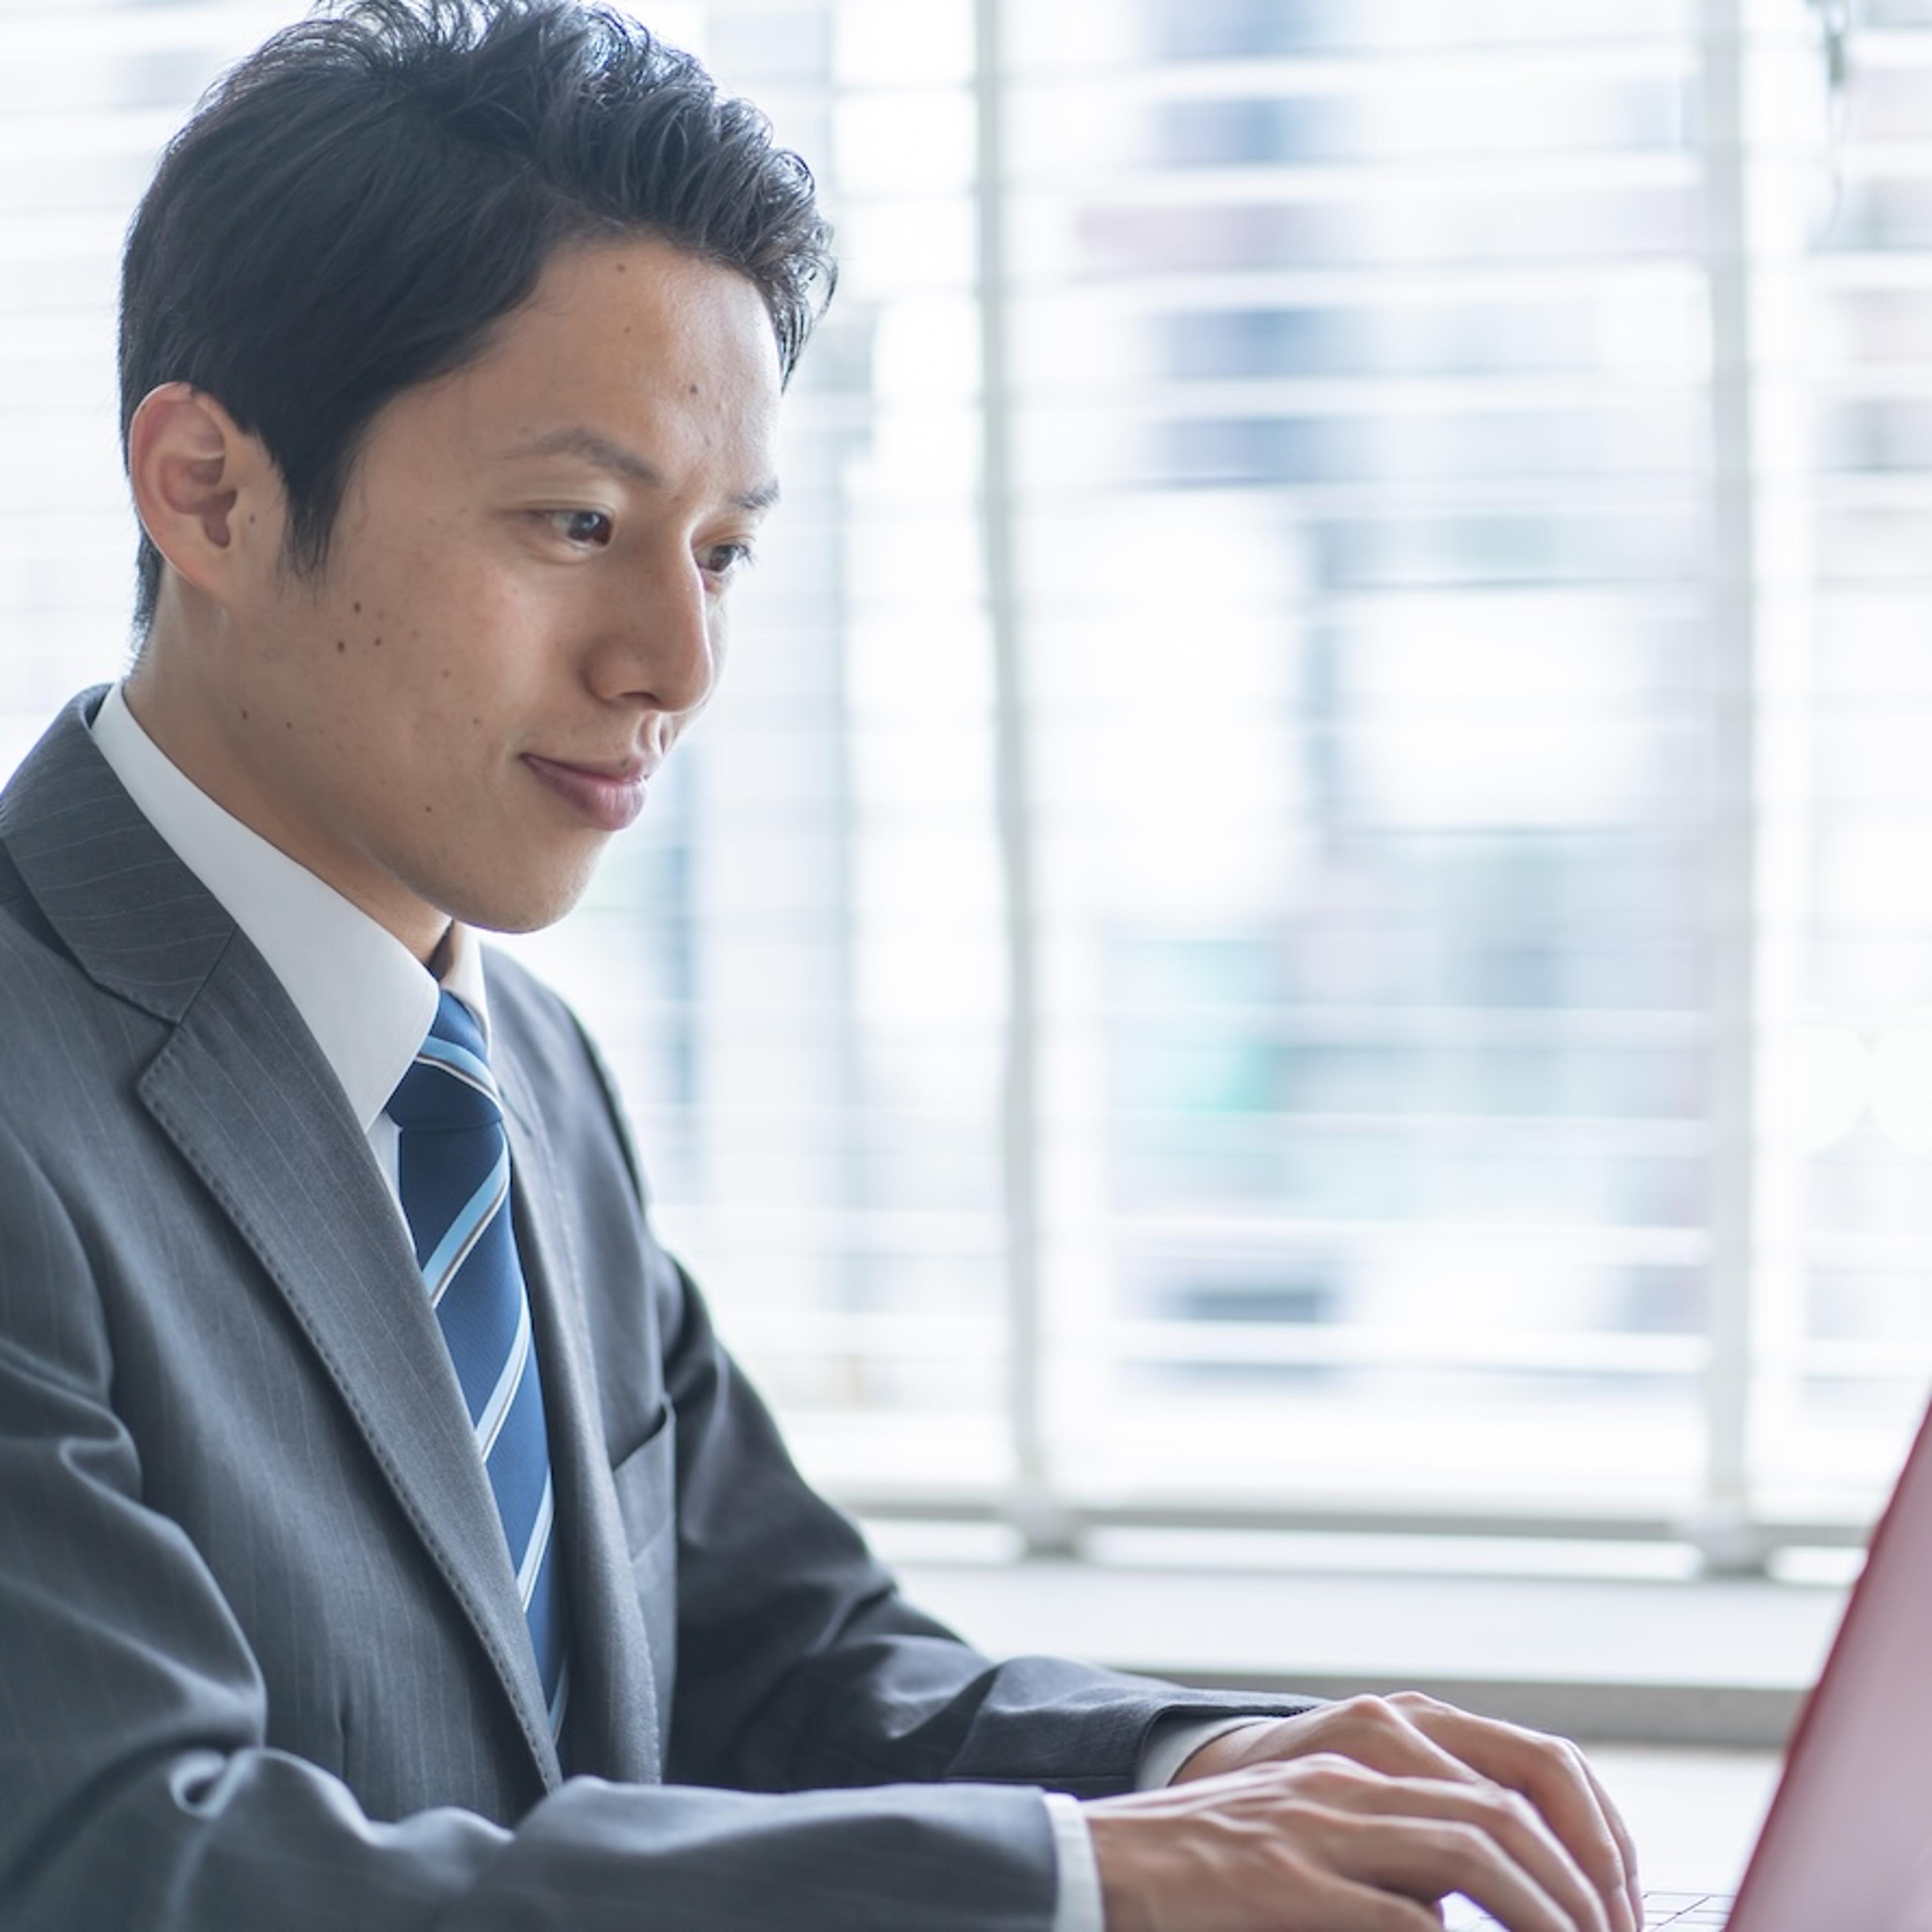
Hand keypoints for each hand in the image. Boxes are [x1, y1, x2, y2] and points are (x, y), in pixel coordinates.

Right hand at [1087, 1751, 1611, 1931]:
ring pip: (1465, 1850)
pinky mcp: (1282, 1881)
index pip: (1496, 1787)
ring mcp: (1316, 1830)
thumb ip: (1386, 1861)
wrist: (1103, 1863)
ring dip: (1538, 1911)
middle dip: (1574, 1887)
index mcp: (1356, 1771)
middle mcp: (1346, 1787)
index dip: (1568, 1849)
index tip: (1608, 1911)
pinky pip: (1396, 1912)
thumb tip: (1458, 1903)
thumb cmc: (1208, 1872)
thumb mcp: (1309, 1844)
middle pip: (1496, 1815)